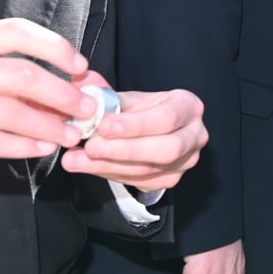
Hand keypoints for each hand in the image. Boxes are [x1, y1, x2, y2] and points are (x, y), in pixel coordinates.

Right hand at [0, 18, 94, 157]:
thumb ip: (15, 65)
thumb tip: (76, 78)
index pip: (16, 32)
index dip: (54, 47)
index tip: (80, 66)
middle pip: (20, 75)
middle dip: (61, 94)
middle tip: (86, 109)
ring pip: (8, 111)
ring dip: (47, 126)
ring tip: (71, 135)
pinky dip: (20, 146)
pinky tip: (42, 148)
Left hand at [61, 88, 206, 190]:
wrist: (152, 130)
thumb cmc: (142, 111)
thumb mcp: (131, 99)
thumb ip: (109, 99)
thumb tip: (84, 91)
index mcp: (188, 106)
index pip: (167, 118)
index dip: (135, 125)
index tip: (103, 126)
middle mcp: (195, 135)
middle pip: (167, 149)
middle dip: (125, 150)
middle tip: (90, 147)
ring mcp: (186, 160)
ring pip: (151, 169)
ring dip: (109, 165)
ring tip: (77, 159)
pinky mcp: (171, 179)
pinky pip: (141, 182)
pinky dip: (111, 175)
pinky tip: (90, 166)